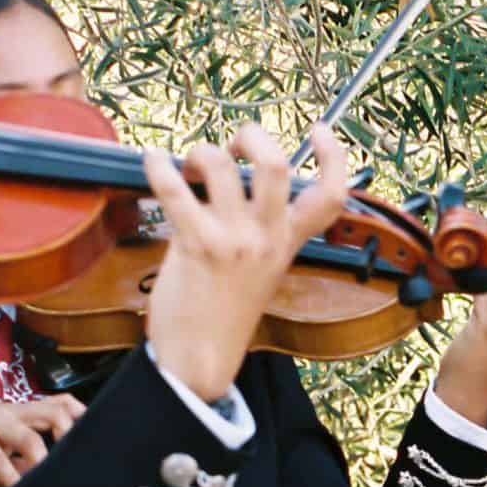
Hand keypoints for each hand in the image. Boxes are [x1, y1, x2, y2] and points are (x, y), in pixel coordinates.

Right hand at [0, 395, 85, 486]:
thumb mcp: (10, 469)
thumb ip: (33, 469)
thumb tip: (69, 480)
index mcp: (24, 418)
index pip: (63, 405)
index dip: (84, 418)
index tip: (101, 442)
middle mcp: (10, 413)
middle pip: (55, 409)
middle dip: (70, 435)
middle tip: (76, 463)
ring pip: (28, 432)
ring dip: (42, 459)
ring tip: (46, 480)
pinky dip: (7, 475)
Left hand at [143, 123, 350, 400]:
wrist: (201, 356)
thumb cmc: (224, 312)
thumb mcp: (261, 269)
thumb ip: (259, 230)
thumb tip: (232, 184)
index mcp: (288, 242)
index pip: (332, 195)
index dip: (334, 155)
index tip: (319, 130)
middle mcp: (266, 237)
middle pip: (276, 165)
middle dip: (252, 136)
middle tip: (234, 144)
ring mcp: (233, 240)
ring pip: (221, 166)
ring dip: (200, 152)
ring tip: (188, 165)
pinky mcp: (196, 245)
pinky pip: (175, 190)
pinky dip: (159, 166)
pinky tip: (152, 161)